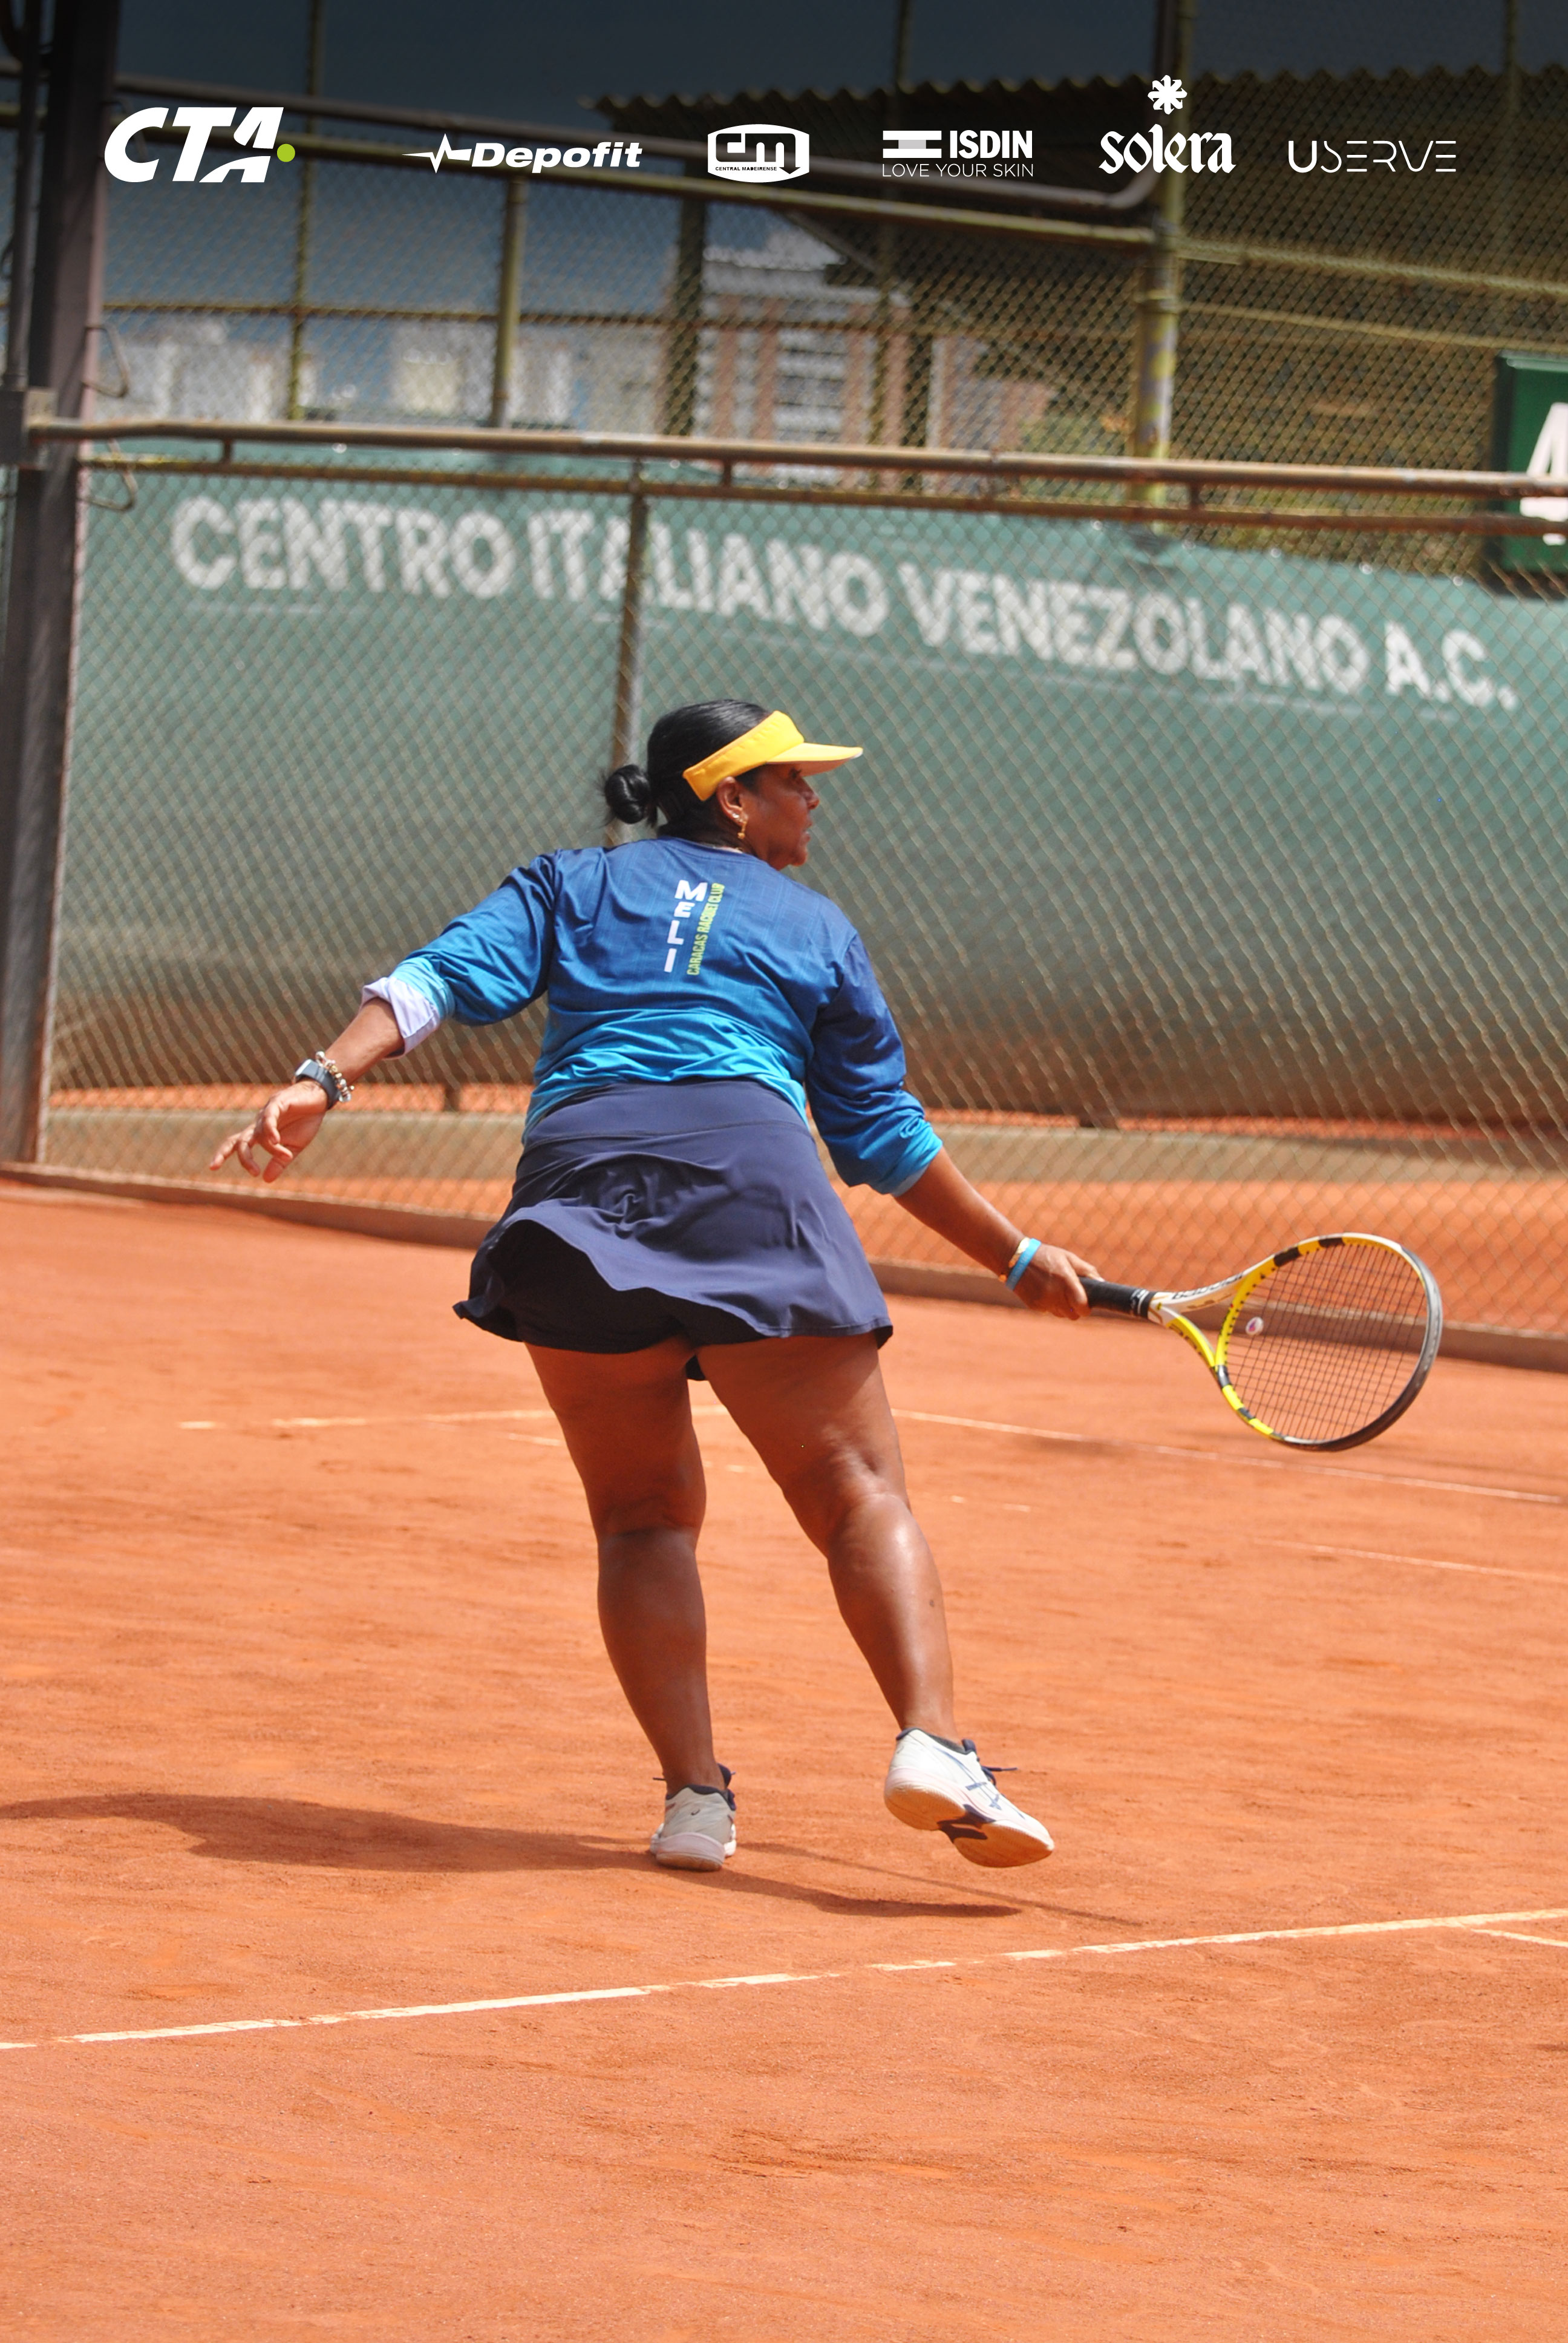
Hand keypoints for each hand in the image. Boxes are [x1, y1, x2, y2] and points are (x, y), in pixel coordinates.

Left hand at [208, 1082, 328, 1182]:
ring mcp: (266, 1113)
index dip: (223, 1154)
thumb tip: (265, 1179)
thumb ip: (279, 1162)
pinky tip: (277, 1140)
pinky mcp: (277, 1103)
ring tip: (285, 1155)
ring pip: (258, 1133)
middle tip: (253, 1172)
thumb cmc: (304, 1121)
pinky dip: (271, 1129)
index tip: (212, 1167)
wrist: (319, 1099)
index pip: (236, 1144)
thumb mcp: (293, 1148)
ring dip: (271, 1147)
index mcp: (260, 1134)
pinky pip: (269, 1117)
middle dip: (240, 1156)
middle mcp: (258, 1123)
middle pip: (240, 1140)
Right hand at [1014, 1244, 1101, 1321]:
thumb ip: (1086, 1270)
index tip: (1086, 1305)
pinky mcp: (1033, 1305)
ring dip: (1062, 1308)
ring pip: (1060, 1314)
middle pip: (1072, 1315)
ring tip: (1057, 1292)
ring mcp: (1042, 1301)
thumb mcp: (1068, 1257)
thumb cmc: (1046, 1255)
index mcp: (1066, 1280)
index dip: (1086, 1308)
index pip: (1082, 1307)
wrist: (1015, 1258)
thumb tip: (1102, 1283)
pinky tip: (1044, 1291)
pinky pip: (1047, 1311)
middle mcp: (1054, 1294)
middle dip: (1075, 1309)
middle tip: (1072, 1298)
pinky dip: (1049, 1305)